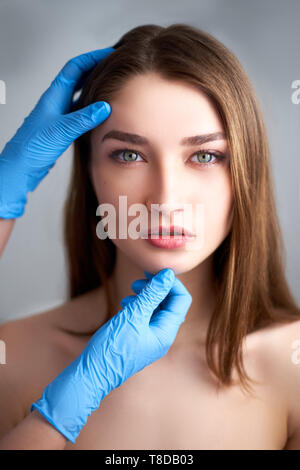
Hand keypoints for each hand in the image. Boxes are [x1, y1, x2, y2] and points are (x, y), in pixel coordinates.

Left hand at [0, 47, 113, 218]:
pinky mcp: (62, 127)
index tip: (110, 54)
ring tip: (112, 85)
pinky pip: (80, 111)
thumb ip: (84, 118)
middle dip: (96, 69)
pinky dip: (92, 107)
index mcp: (54, 96)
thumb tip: (105, 107)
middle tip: (114, 67)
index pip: (75, 68)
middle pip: (79, 78)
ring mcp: (59, 114)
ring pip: (80, 94)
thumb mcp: (62, 130)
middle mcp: (57, 101)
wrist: (21, 166)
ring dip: (95, 88)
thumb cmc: (33, 147)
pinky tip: (101, 113)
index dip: (92, 58)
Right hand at [30, 268, 191, 443]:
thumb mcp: (133, 315)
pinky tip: (125, 304)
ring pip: (157, 309)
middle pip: (170, 303)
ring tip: (131, 290)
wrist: (92, 374)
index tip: (154, 272)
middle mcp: (162, 335)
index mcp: (166, 332)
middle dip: (157, 288)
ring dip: (147, 295)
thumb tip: (168, 275)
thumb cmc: (112, 348)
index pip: (181, 300)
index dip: (171, 283)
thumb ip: (152, 294)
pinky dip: (138, 305)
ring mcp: (150, 338)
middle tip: (140, 279)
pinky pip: (145, 316)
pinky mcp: (138, 338)